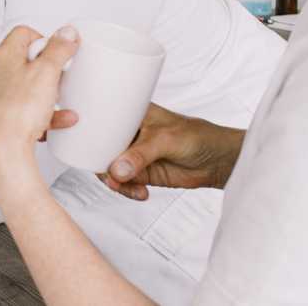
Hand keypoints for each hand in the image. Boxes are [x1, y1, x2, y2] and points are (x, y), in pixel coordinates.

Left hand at [0, 25, 79, 185]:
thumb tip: (67, 32)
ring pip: (29, 88)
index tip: (59, 51)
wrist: (3, 148)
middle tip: (62, 75)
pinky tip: (62, 121)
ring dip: (50, 93)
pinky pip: (28, 111)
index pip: (23, 33)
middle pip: (26, 61)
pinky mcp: (3, 117)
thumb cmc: (18, 110)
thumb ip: (59, 49)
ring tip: (63, 100)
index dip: (44, 38)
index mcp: (5, 55)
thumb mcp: (47, 72)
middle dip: (49, 69)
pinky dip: (46, 114)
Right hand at [101, 103, 245, 200]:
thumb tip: (117, 170)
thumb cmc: (196, 136)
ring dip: (116, 181)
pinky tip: (141, 193)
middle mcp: (129, 134)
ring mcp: (134, 154)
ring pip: (111, 169)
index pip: (103, 122)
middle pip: (102, 149)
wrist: (218, 160)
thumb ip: (140, 155)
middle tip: (112, 178)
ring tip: (129, 188)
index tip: (89, 151)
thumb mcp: (165, 140)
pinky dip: (127, 190)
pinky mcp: (141, 172)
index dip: (92, 135)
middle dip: (102, 165)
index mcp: (130, 114)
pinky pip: (124, 183)